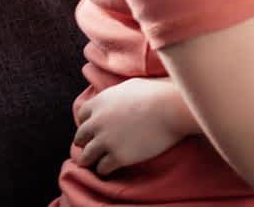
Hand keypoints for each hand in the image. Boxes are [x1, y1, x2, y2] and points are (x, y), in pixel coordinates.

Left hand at [73, 77, 189, 175]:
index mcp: (100, 102)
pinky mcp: (118, 156)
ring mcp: (106, 140)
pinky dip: (105, 169)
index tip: (94, 128)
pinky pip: (102, 168)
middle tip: (94, 147)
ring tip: (98, 162)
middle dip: (86, 142)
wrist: (173, 108)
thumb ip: (116, 93)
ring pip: (86, 157)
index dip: (87, 122)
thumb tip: (114, 97)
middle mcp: (98, 122)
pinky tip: (112, 167)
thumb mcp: (132, 85)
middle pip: (80, 137)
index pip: (82, 115)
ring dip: (91, 159)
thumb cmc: (159, 92)